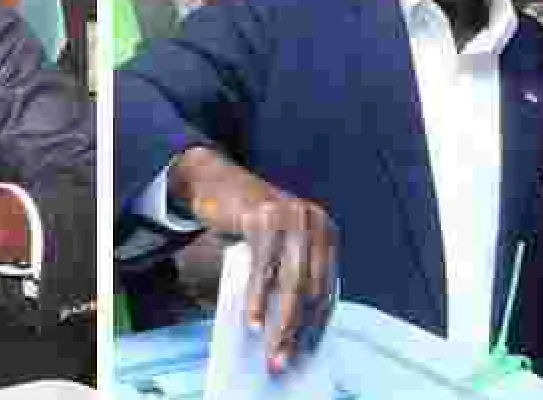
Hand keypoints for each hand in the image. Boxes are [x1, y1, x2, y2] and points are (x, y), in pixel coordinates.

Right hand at [172, 148, 337, 373]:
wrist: (216, 181)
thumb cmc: (246, 222)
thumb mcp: (278, 245)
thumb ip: (290, 274)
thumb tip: (291, 329)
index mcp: (325, 231)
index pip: (327, 286)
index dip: (316, 322)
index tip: (305, 352)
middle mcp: (314, 222)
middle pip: (311, 288)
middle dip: (297, 330)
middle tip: (283, 360)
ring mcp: (290, 217)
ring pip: (291, 282)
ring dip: (280, 322)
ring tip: (270, 350)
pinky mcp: (264, 217)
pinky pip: (263, 267)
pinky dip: (256, 298)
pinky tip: (251, 321)